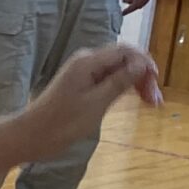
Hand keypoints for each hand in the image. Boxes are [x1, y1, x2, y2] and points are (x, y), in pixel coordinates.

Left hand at [20, 45, 161, 149]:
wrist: (31, 136)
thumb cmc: (62, 123)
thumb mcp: (96, 103)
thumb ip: (119, 82)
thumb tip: (141, 65)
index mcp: (88, 61)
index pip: (125, 51)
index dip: (145, 63)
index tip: (157, 81)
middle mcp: (86, 62)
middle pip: (123, 60)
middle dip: (142, 76)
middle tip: (156, 101)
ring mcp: (83, 73)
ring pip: (117, 71)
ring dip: (135, 84)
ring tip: (151, 103)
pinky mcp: (81, 85)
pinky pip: (108, 80)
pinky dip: (122, 89)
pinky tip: (133, 100)